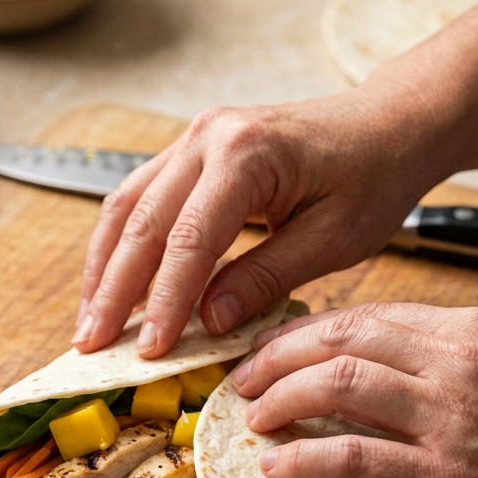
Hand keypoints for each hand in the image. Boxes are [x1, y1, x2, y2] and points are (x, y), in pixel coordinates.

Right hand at [71, 90, 445, 357]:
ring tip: (89, 324)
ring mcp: (194, 138)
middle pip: (142, 222)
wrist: (388, 125)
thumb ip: (266, 278)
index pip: (189, 240)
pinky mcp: (191, 151)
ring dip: (103, 269)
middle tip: (92, 346)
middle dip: (113, 291)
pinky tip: (112, 287)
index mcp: (247, 154)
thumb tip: (208, 322)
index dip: (164, 302)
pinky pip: (139, 199)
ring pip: (126, 208)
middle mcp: (208, 137)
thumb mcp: (332, 239)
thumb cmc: (372, 178)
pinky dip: (121, 246)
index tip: (149, 352)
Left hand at [232, 303, 477, 477]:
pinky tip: (278, 467)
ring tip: (253, 418)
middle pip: (341, 340)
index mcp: (472, 333)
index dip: (306, 333)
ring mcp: (450, 418)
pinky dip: (304, 459)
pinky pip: (352, 457)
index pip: (368, 317)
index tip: (273, 350)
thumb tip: (383, 376)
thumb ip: (451, 368)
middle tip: (244, 380)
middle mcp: (457, 363)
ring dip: (280, 400)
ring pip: (337, 385)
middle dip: (278, 357)